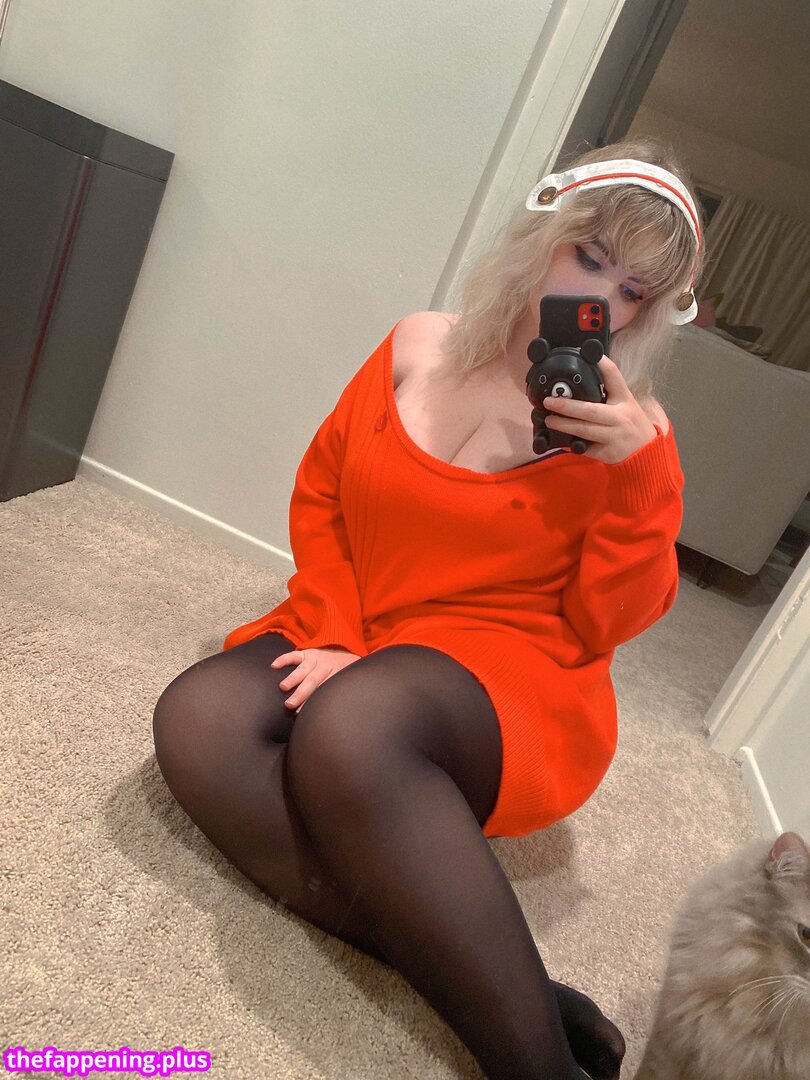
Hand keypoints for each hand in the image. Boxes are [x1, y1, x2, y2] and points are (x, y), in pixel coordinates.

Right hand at [270, 646, 360, 711]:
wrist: (344, 655)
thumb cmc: (339, 676)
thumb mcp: (341, 685)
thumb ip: (332, 698)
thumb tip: (324, 720)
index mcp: (335, 676)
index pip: (322, 691)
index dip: (311, 703)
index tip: (300, 714)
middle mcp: (325, 667)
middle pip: (312, 681)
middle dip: (301, 694)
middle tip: (289, 704)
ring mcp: (315, 658)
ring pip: (304, 669)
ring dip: (293, 678)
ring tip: (283, 687)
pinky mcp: (306, 652)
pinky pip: (294, 655)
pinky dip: (284, 659)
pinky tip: (274, 665)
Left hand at [542, 355, 657, 464]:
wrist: (644, 452)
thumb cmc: (630, 423)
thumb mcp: (625, 402)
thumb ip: (608, 389)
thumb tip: (585, 371)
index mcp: (624, 400)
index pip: (614, 377)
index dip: (602, 364)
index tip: (588, 354)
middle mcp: (620, 417)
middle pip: (591, 410)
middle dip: (568, 406)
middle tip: (549, 401)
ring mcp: (614, 437)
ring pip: (585, 431)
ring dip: (564, 425)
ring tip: (549, 420)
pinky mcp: (607, 453)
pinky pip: (584, 448)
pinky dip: (569, 444)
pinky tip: (558, 440)